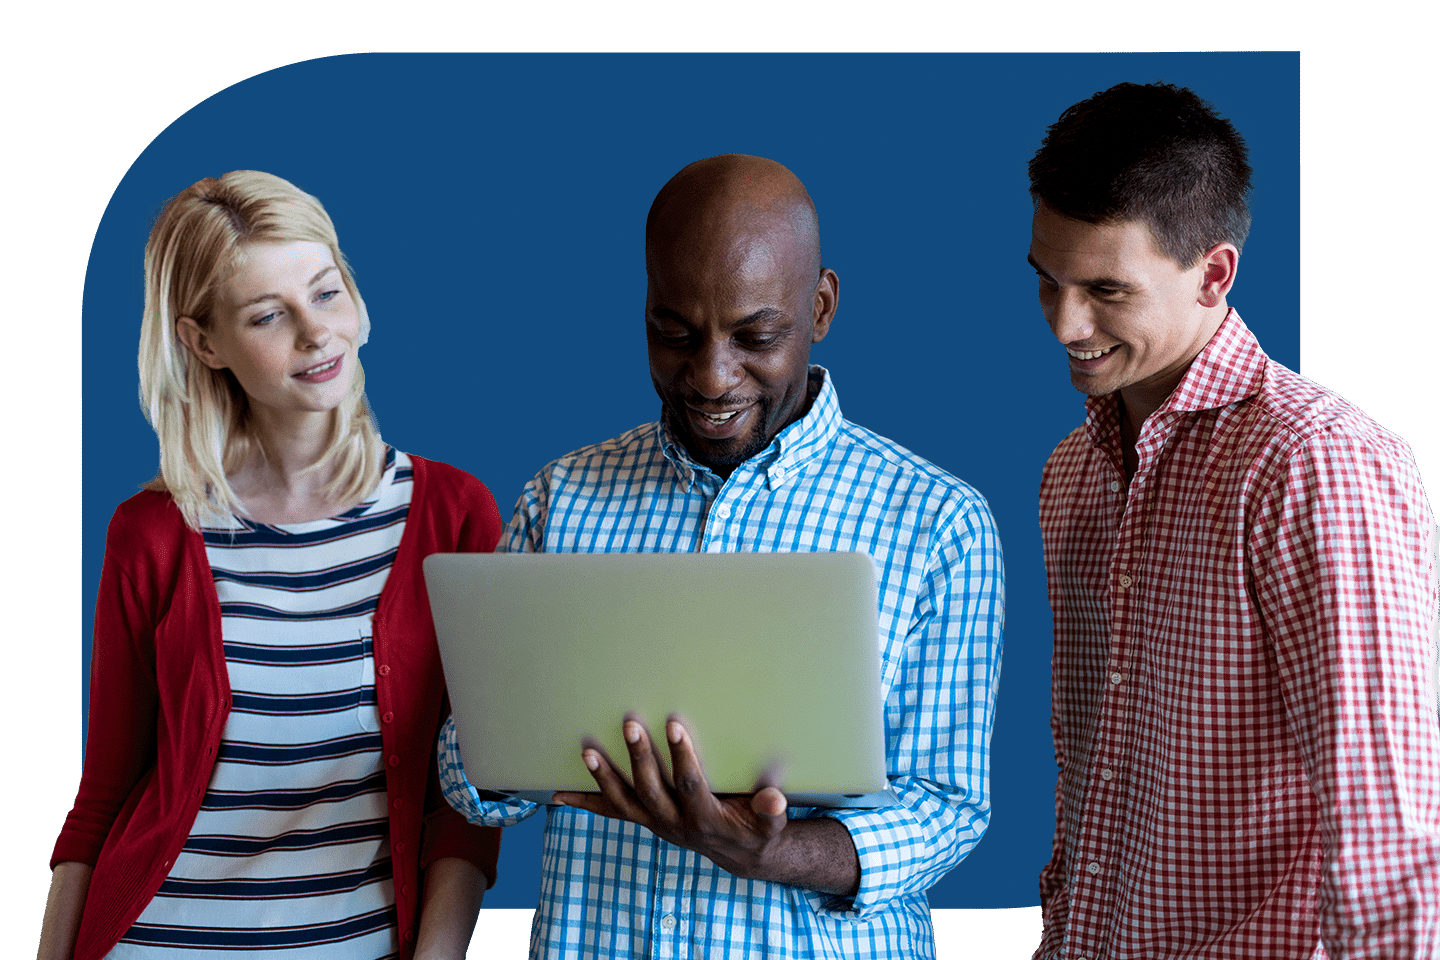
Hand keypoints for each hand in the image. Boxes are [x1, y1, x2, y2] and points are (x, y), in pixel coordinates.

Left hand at [554, 715, 857, 894]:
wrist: (740, 852)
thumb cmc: (757, 827)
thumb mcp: (771, 823)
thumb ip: (771, 810)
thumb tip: (773, 798)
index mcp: (705, 818)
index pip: (691, 785)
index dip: (682, 757)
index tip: (674, 724)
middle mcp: (674, 823)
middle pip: (651, 790)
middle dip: (639, 758)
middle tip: (630, 723)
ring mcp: (655, 822)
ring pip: (624, 802)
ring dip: (604, 778)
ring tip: (587, 751)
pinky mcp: (644, 819)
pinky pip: (610, 812)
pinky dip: (585, 802)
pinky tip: (558, 793)